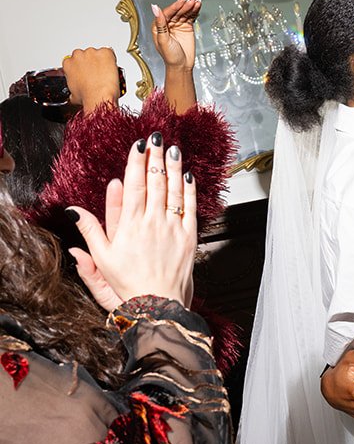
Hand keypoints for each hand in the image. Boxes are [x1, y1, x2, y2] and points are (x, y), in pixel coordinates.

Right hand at [63, 47, 121, 111]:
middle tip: (97, 73)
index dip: (81, 66)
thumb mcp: (73, 96)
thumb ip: (73, 89)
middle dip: (90, 62)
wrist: (99, 97)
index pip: (73, 60)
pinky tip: (112, 68)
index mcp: (68, 64)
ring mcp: (92, 53)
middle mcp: (78, 55)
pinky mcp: (105, 52)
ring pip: (97, 53)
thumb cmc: (88, 96)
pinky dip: (111, 58)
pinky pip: (109, 52)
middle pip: (85, 55)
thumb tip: (75, 94)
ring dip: (101, 60)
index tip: (86, 71)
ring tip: (105, 73)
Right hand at [68, 135, 196, 309]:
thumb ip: (90, 232)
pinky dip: (188, 191)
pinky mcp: (188, 237)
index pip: (134, 186)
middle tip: (156, 139)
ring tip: (172, 149)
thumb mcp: (102, 259)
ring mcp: (172, 229)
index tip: (137, 146)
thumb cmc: (129, 284)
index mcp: (129, 226)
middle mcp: (151, 223)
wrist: (158, 304)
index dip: (136, 163)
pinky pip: (189, 208)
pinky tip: (187, 177)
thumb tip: (74, 212)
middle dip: (155, 158)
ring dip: (173, 168)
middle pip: (155, 183)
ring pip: (173, 191)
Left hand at [152, 0, 201, 70]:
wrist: (181, 66)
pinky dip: (194, 12)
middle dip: (184, 6)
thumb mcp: (163, 40)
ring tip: (196, 2)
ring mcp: (177, 25)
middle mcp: (167, 24)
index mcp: (158, 26)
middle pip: (176, 11)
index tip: (181, 2)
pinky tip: (198, 6)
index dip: (174, 7)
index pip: (166, 13)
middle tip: (191, 1)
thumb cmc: (170, 57)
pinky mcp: (186, 27)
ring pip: (184, 13)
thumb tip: (155, 8)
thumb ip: (160, 24)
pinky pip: (190, 17)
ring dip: (190, 7)